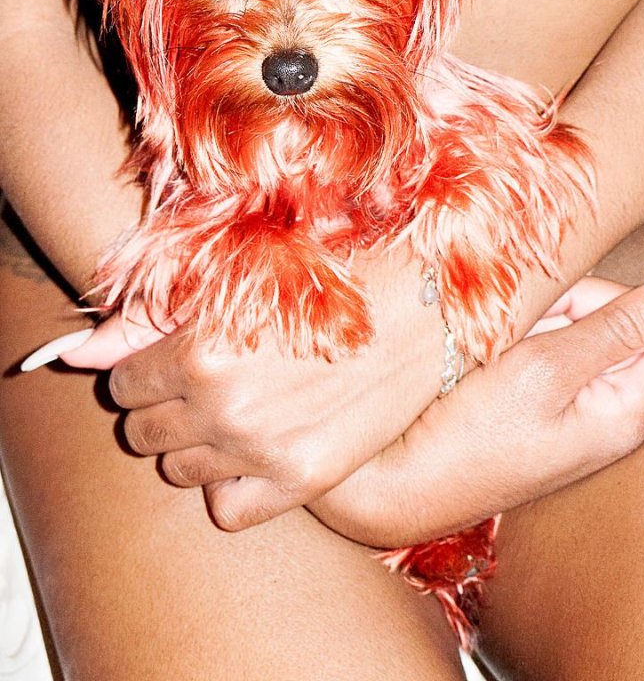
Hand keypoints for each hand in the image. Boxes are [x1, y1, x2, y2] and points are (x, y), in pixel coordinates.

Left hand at [24, 247, 454, 530]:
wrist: (420, 308)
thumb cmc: (332, 277)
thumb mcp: (238, 282)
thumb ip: (149, 319)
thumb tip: (81, 352)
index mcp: (201, 348)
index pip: (125, 384)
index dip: (147, 367)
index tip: (178, 355)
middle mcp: (223, 406)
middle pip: (143, 432)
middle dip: (166, 405)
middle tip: (212, 379)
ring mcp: (262, 449)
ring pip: (179, 471)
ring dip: (198, 442)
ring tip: (241, 407)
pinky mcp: (302, 480)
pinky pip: (226, 509)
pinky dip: (233, 484)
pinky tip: (261, 446)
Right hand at [309, 257, 643, 547]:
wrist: (390, 491)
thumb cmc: (464, 439)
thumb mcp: (543, 373)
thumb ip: (619, 325)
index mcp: (623, 407)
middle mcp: (609, 407)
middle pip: (631, 318)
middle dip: (590, 294)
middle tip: (536, 306)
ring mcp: (575, 405)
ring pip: (589, 323)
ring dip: (554, 310)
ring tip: (501, 335)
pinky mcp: (541, 399)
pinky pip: (557, 342)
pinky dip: (535, 327)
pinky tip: (497, 341)